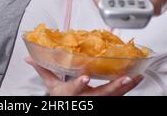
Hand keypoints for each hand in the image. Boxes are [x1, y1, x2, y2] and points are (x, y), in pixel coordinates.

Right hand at [26, 57, 142, 95]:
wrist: (70, 108)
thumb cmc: (61, 98)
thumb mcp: (50, 85)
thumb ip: (43, 69)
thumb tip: (29, 57)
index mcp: (70, 95)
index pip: (74, 90)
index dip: (79, 84)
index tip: (85, 78)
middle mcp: (86, 100)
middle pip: (101, 95)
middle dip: (113, 88)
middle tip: (124, 79)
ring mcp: (98, 101)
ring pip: (114, 95)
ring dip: (127, 86)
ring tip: (137, 76)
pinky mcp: (107, 100)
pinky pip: (120, 95)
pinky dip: (129, 87)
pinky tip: (137, 78)